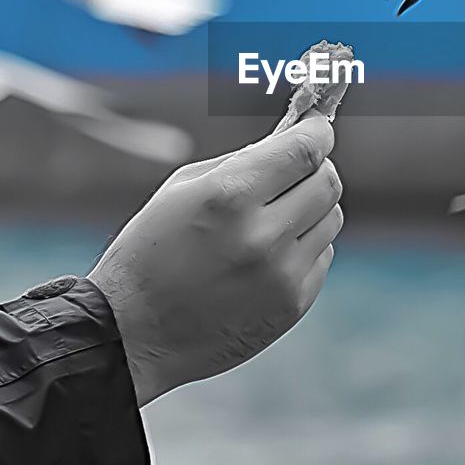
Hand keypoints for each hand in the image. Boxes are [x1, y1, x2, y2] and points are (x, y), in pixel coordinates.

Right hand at [89, 112, 342, 405]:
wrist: (133, 336)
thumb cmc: (149, 254)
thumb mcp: (180, 190)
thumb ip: (241, 162)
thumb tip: (290, 143)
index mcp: (229, 196)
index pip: (304, 150)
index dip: (317, 132)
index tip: (318, 127)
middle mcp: (263, 235)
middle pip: (328, 182)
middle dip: (315, 168)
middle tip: (294, 170)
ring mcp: (282, 275)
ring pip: (331, 219)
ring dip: (311, 208)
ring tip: (274, 218)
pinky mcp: (293, 305)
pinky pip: (322, 257)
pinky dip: (305, 247)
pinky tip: (268, 256)